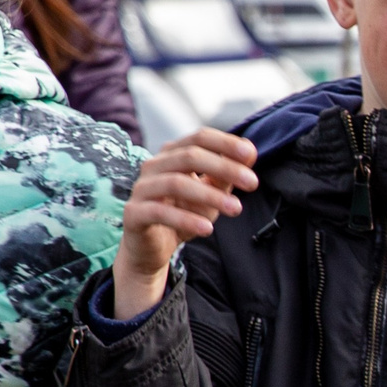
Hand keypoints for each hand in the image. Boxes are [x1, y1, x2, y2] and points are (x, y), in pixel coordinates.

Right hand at [114, 129, 258, 317]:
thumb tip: (250, 152)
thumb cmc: (183, 214)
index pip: (199, 138)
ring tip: (236, 208)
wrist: (153, 248)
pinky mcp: (133, 213)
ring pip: (176, 182)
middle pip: (189, 156)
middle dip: (224, 167)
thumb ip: (225, 176)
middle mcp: (154, 166)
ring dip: (210, 195)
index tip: (252, 156)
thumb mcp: (210, 194)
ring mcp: (142, 188)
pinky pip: (160, 212)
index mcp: (173, 155)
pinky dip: (186, 220)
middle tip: (253, 183)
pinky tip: (207, 229)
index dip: (226, 143)